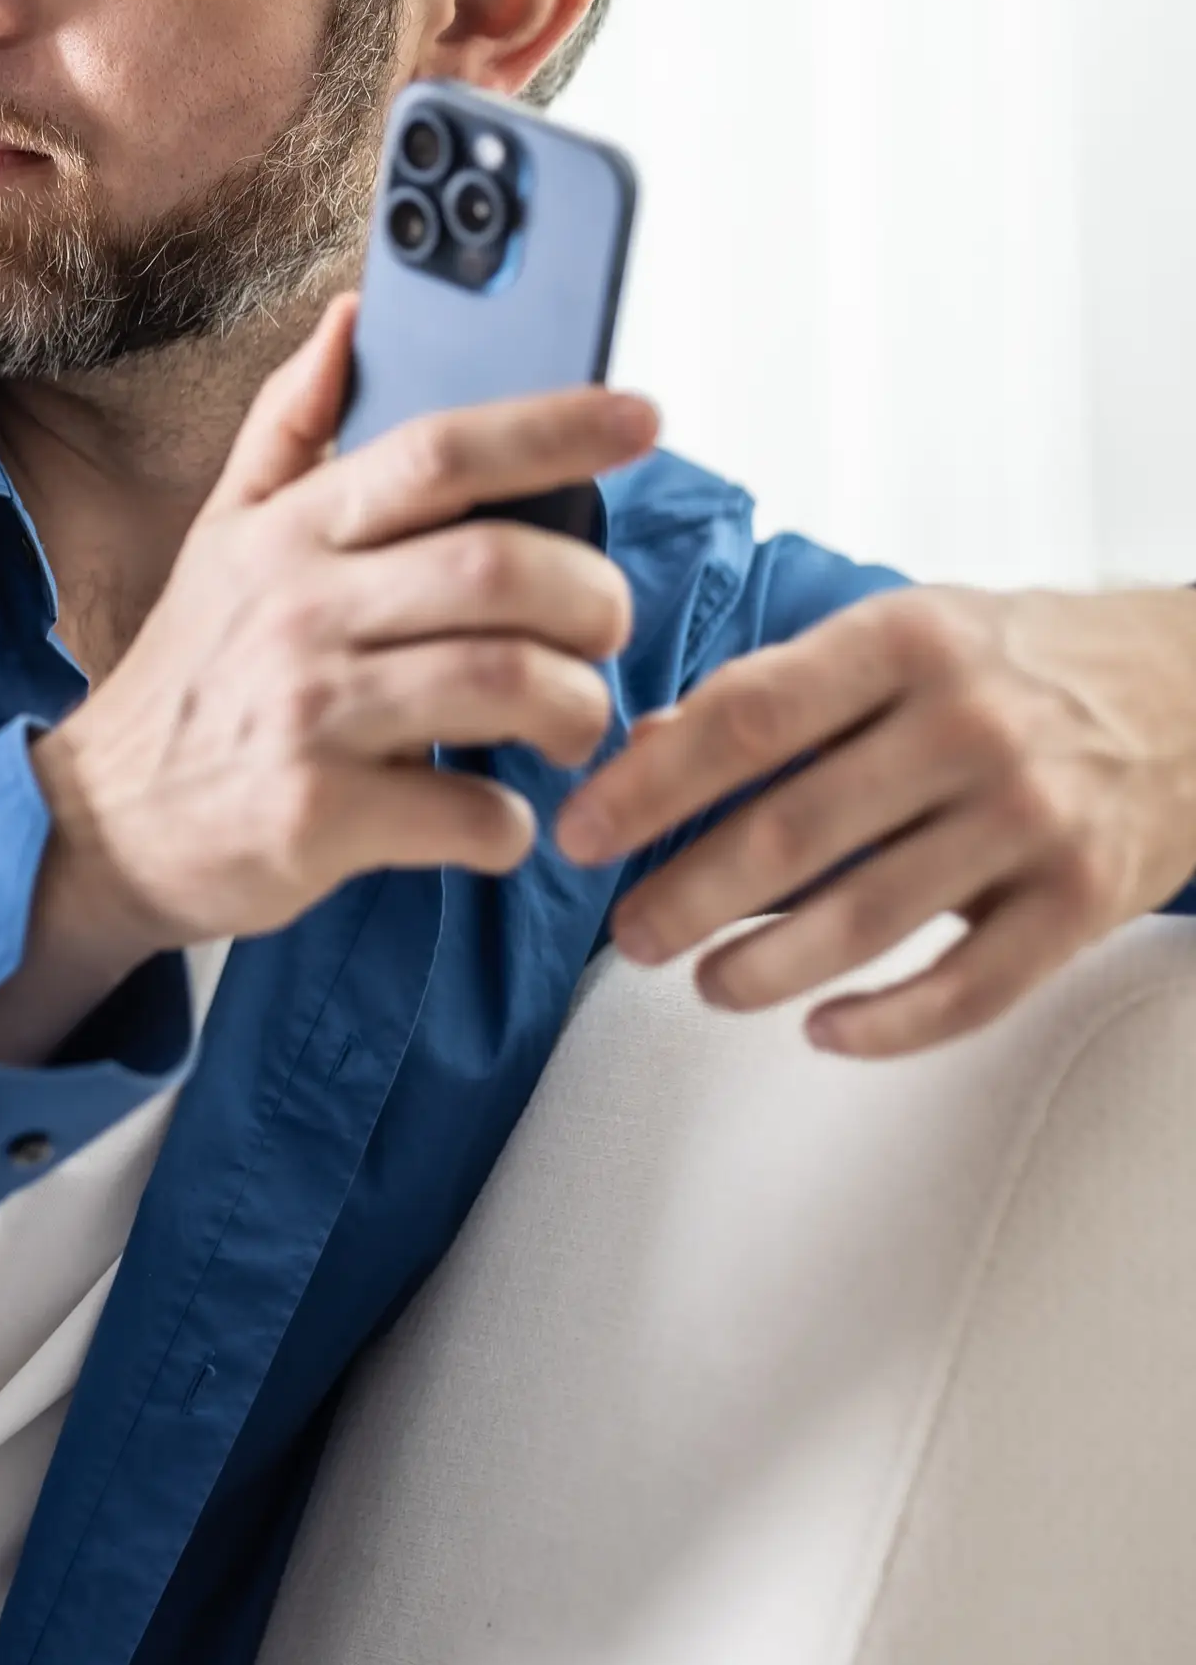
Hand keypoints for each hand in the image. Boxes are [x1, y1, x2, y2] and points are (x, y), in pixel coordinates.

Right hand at [29, 298, 655, 973]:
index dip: (552, 426)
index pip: (437, 451)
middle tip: (602, 627)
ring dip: (575, 709)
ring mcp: (308, 713)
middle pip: (500, 568)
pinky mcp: (317, 816)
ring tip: (568, 723)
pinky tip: (489, 813)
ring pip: (508, 685)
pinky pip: (472, 811)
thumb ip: (290, 427)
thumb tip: (349, 316)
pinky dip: (510, 822)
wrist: (98, 820)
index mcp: (291, 535)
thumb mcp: (222, 537)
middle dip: (592, 597)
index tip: (639, 418)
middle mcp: (299, 610)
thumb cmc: (190, 677)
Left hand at [558, 586, 1195, 1055]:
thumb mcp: (899, 635)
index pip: (747, 717)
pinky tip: (823, 1029)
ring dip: (765, 965)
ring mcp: (1033, 817)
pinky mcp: (1085, 900)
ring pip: (868, 917)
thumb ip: (776, 689)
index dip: (649, 786)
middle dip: (687, 893)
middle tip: (629, 931)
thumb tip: (644, 749)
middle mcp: (970, 726)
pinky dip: (889, 1022)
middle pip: (792, 828)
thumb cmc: (1018, 664)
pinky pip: (972, 985)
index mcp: (906, 642)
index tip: (578, 834)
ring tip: (702, 982)